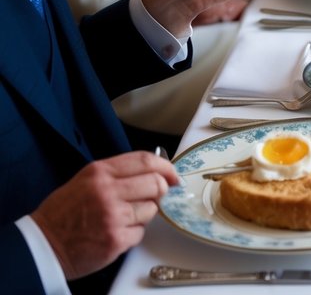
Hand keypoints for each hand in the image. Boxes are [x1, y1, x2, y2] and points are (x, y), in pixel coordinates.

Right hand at [30, 151, 177, 280]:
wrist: (42, 245)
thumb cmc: (65, 212)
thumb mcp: (86, 180)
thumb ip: (118, 173)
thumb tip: (156, 171)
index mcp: (100, 172)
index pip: (146, 161)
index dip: (166, 167)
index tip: (173, 175)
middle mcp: (107, 191)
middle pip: (156, 183)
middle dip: (160, 191)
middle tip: (152, 197)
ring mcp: (112, 216)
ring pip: (151, 209)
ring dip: (143, 214)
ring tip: (122, 218)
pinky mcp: (116, 239)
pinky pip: (141, 232)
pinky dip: (133, 234)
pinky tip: (115, 232)